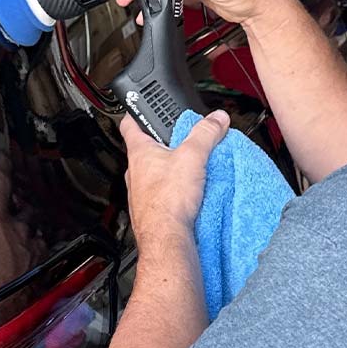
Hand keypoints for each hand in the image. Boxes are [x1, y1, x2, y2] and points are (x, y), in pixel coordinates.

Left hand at [119, 110, 229, 242]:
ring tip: (189, 169)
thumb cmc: (167, 200)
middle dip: (163, 144)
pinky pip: (161, 194)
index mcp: (139, 153)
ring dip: (169, 169)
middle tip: (180, 140)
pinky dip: (173, 191)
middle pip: (146, 150)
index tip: (140, 109)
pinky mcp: (150, 210)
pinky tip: (188, 194)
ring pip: (153, 174)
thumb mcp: (192, 157)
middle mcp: (135, 172)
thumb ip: (205, 134)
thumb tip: (216, 119)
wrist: (166, 238)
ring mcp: (140, 193)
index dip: (135, 114)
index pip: (130, 125)